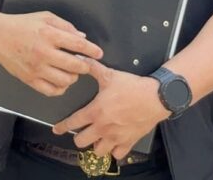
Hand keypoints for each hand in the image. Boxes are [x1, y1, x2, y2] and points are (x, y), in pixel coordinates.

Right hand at [0, 10, 102, 96]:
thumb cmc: (21, 24)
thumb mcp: (45, 17)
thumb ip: (65, 26)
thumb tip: (82, 37)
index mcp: (48, 34)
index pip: (77, 44)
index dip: (92, 50)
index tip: (99, 53)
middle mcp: (43, 53)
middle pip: (74, 65)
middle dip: (85, 66)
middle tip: (86, 64)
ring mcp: (35, 68)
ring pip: (65, 80)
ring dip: (73, 77)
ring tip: (72, 71)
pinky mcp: (29, 79)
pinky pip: (51, 91)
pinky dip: (61, 88)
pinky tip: (61, 81)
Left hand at [51, 58, 168, 158]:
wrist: (155, 97)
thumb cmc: (132, 87)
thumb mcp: (110, 74)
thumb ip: (92, 67)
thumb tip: (79, 58)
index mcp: (95, 112)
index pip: (72, 123)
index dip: (62, 127)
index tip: (57, 129)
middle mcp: (103, 127)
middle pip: (81, 142)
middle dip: (79, 137)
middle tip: (81, 133)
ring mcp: (115, 137)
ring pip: (98, 151)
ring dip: (96, 145)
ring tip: (97, 139)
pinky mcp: (128, 141)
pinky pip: (117, 154)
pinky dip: (114, 151)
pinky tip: (114, 144)